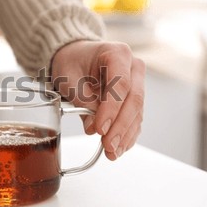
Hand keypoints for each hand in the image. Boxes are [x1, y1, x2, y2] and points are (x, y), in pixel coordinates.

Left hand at [51, 40, 144, 160]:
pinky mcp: (134, 98)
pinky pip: (135, 118)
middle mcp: (133, 67)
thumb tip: (92, 128)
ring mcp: (137, 83)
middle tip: (108, 145)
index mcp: (118, 53)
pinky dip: (127, 134)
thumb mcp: (69, 77)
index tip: (101, 128)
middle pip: (133, 100)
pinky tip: (119, 148)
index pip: (121, 84)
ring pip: (137, 112)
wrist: (76, 57)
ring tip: (112, 152)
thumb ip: (81, 100)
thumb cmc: (72, 62)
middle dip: (120, 127)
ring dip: (125, 135)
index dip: (112, 109)